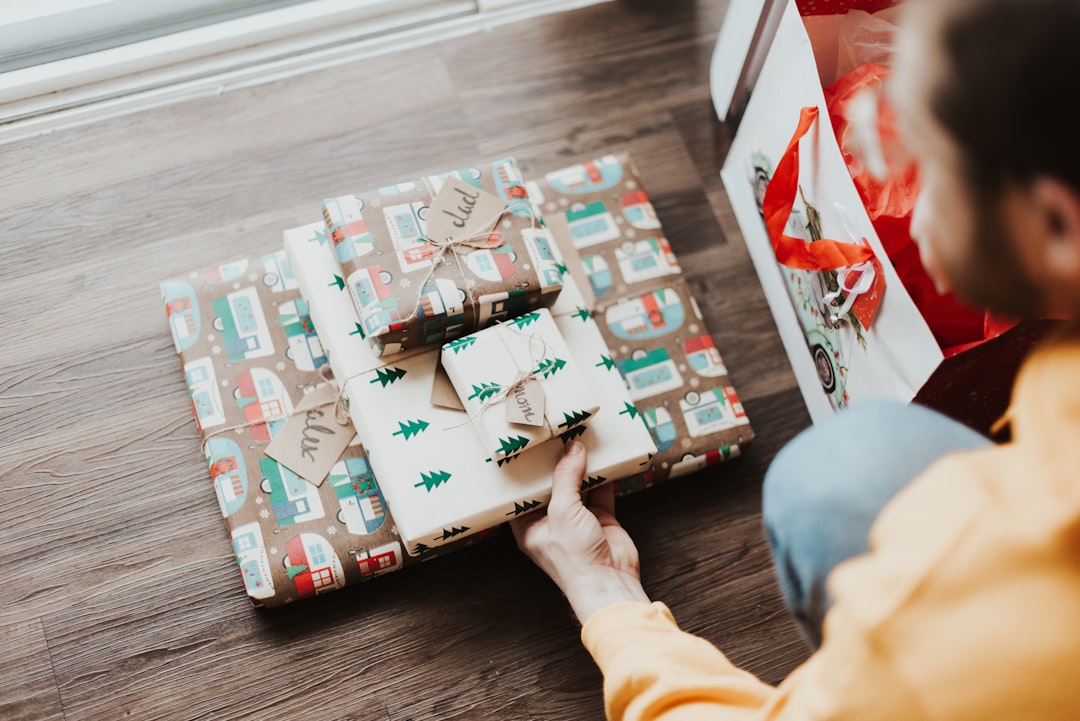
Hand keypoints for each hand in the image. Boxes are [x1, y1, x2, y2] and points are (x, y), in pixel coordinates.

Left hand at [511, 440, 649, 623]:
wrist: (609, 582)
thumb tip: (573, 449)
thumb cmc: (574, 557)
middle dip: (555, 465)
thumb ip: (566, 478)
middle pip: (552, 487)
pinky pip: (600, 492)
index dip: (525, 473)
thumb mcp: (562, 511)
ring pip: (577, 486)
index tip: (528, 448)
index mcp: (529, 526)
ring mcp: (578, 521)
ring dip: (580, 467)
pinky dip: (603, 476)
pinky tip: (604, 458)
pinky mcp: (601, 519)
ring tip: (580, 440)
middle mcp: (552, 522)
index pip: (523, 494)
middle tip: (556, 437)